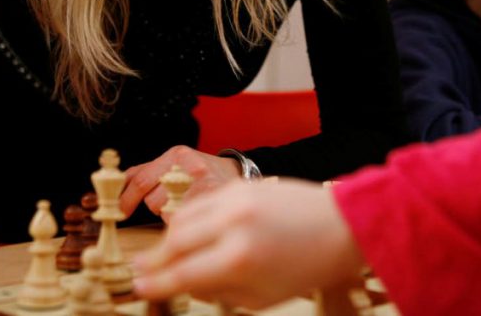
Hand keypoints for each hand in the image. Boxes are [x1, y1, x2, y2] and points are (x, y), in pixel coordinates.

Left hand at [121, 145, 241, 217]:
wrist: (235, 174)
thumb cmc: (198, 171)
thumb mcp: (173, 163)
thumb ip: (147, 172)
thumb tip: (119, 187)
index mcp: (175, 155)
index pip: (141, 180)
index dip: (126, 199)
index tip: (119, 212)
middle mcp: (189, 168)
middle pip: (153, 200)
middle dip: (152, 208)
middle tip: (161, 207)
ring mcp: (204, 186)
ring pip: (169, 214)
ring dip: (169, 216)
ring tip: (182, 206)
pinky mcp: (213, 204)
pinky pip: (186, 222)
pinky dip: (183, 223)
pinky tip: (193, 214)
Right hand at [132, 178, 364, 307]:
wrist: (340, 224)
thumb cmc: (307, 265)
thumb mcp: (261, 296)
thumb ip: (219, 291)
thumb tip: (186, 284)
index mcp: (239, 258)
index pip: (183, 273)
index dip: (157, 284)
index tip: (139, 289)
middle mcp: (233, 224)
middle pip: (175, 242)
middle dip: (154, 260)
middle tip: (140, 272)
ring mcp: (235, 199)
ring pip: (182, 217)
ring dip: (166, 238)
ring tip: (158, 254)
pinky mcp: (240, 185)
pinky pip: (200, 203)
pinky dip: (187, 218)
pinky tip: (183, 232)